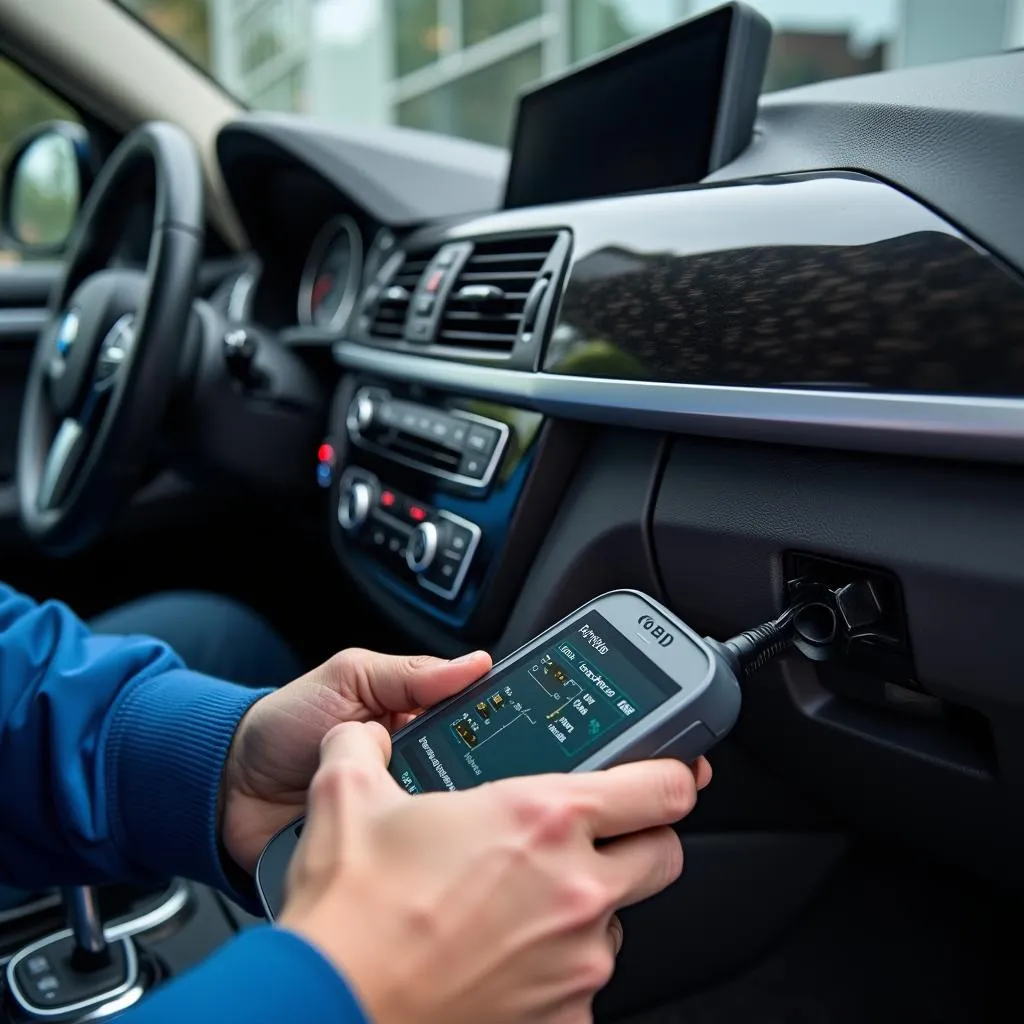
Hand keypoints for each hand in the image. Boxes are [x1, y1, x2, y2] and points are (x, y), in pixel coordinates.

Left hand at [219, 648, 491, 872]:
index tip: (511, 733)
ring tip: (426, 815)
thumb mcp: (348, 677)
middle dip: (466, 782)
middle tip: (457, 781)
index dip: (490, 729)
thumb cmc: (283, 724)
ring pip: (440, 825)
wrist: (225, 788)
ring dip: (437, 821)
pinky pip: (404, 861)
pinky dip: (407, 859)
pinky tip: (410, 856)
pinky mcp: (374, 856)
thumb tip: (475, 662)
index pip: (469, 726)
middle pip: (464, 779)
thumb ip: (410, 673)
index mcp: (414, 723)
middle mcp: (413, 770)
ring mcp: (394, 815)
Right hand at [280, 720, 711, 1023]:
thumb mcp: (348, 795)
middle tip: (597, 835)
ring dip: (589, 905)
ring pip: (621, 920)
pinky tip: (503, 953)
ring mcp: (576, 960)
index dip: (674, 772)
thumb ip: (366, 744)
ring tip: (524, 901)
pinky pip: (584, 981)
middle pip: (665, 853)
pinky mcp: (563, 1016)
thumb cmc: (353, 911)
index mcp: (544, 818)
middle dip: (642, 838)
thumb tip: (364, 735)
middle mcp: (577, 888)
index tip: (671, 772)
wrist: (328, 1004)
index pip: (663, 785)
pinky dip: (557, 964)